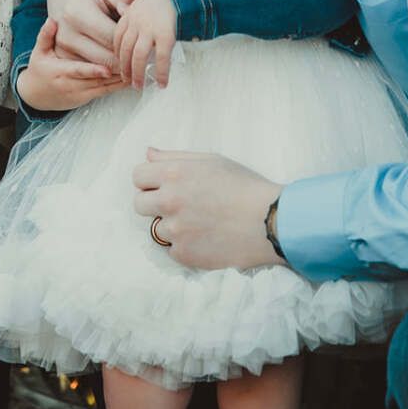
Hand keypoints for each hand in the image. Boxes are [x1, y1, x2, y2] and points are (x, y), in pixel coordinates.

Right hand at [16, 17, 126, 113]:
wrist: (35, 95)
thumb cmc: (39, 69)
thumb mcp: (39, 52)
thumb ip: (45, 35)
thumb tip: (52, 20)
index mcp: (59, 71)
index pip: (79, 70)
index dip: (94, 70)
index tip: (108, 68)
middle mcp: (71, 84)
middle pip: (96, 79)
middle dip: (115, 72)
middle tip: (132, 62)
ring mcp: (80, 93)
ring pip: (104, 87)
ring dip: (120, 79)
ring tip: (137, 68)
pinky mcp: (86, 98)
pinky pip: (105, 92)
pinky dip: (118, 85)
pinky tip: (131, 77)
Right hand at [47, 0, 146, 67]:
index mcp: (77, 14)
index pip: (113, 39)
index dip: (133, 43)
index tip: (149, 44)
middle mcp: (67, 34)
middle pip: (106, 59)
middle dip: (128, 60)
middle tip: (148, 59)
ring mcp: (62, 49)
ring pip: (100, 70)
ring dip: (119, 68)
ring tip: (136, 61)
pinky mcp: (62, 58)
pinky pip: (90, 72)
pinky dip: (106, 70)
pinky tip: (120, 63)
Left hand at [113, 0, 178, 88]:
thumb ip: (130, 5)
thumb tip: (118, 7)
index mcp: (130, 13)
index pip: (118, 37)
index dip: (118, 52)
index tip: (119, 63)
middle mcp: (137, 22)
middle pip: (125, 49)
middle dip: (124, 67)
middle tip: (126, 80)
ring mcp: (150, 29)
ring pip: (138, 56)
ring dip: (137, 74)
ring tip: (138, 86)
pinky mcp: (166, 35)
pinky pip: (161, 58)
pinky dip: (161, 73)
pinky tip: (163, 83)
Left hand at [133, 149, 282, 270]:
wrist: (270, 222)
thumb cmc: (245, 186)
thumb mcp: (212, 160)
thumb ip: (174, 156)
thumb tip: (148, 154)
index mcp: (173, 173)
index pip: (137, 176)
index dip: (150, 181)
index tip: (163, 186)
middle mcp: (169, 201)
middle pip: (139, 204)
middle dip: (154, 204)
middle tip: (180, 206)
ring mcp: (175, 230)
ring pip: (157, 229)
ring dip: (172, 227)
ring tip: (201, 223)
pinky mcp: (184, 254)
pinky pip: (172, 250)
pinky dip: (185, 246)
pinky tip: (207, 238)